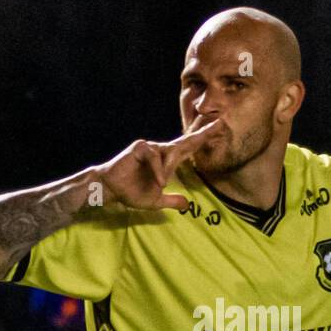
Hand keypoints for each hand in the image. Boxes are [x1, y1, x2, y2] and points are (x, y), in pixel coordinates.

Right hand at [94, 118, 225, 210]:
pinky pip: (154, 156)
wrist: (110, 189)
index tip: (218, 130)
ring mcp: (150, 148)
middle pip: (184, 142)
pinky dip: (158, 169)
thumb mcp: (155, 201)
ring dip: (168, 168)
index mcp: (166, 161)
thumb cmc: (131, 192)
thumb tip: (187, 205)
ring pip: (169, 153)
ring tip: (160, 183)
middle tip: (220, 124)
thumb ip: (171, 201)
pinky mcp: (139, 148)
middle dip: (202, 134)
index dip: (203, 140)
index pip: (188, 148)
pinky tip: (158, 181)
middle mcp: (160, 151)